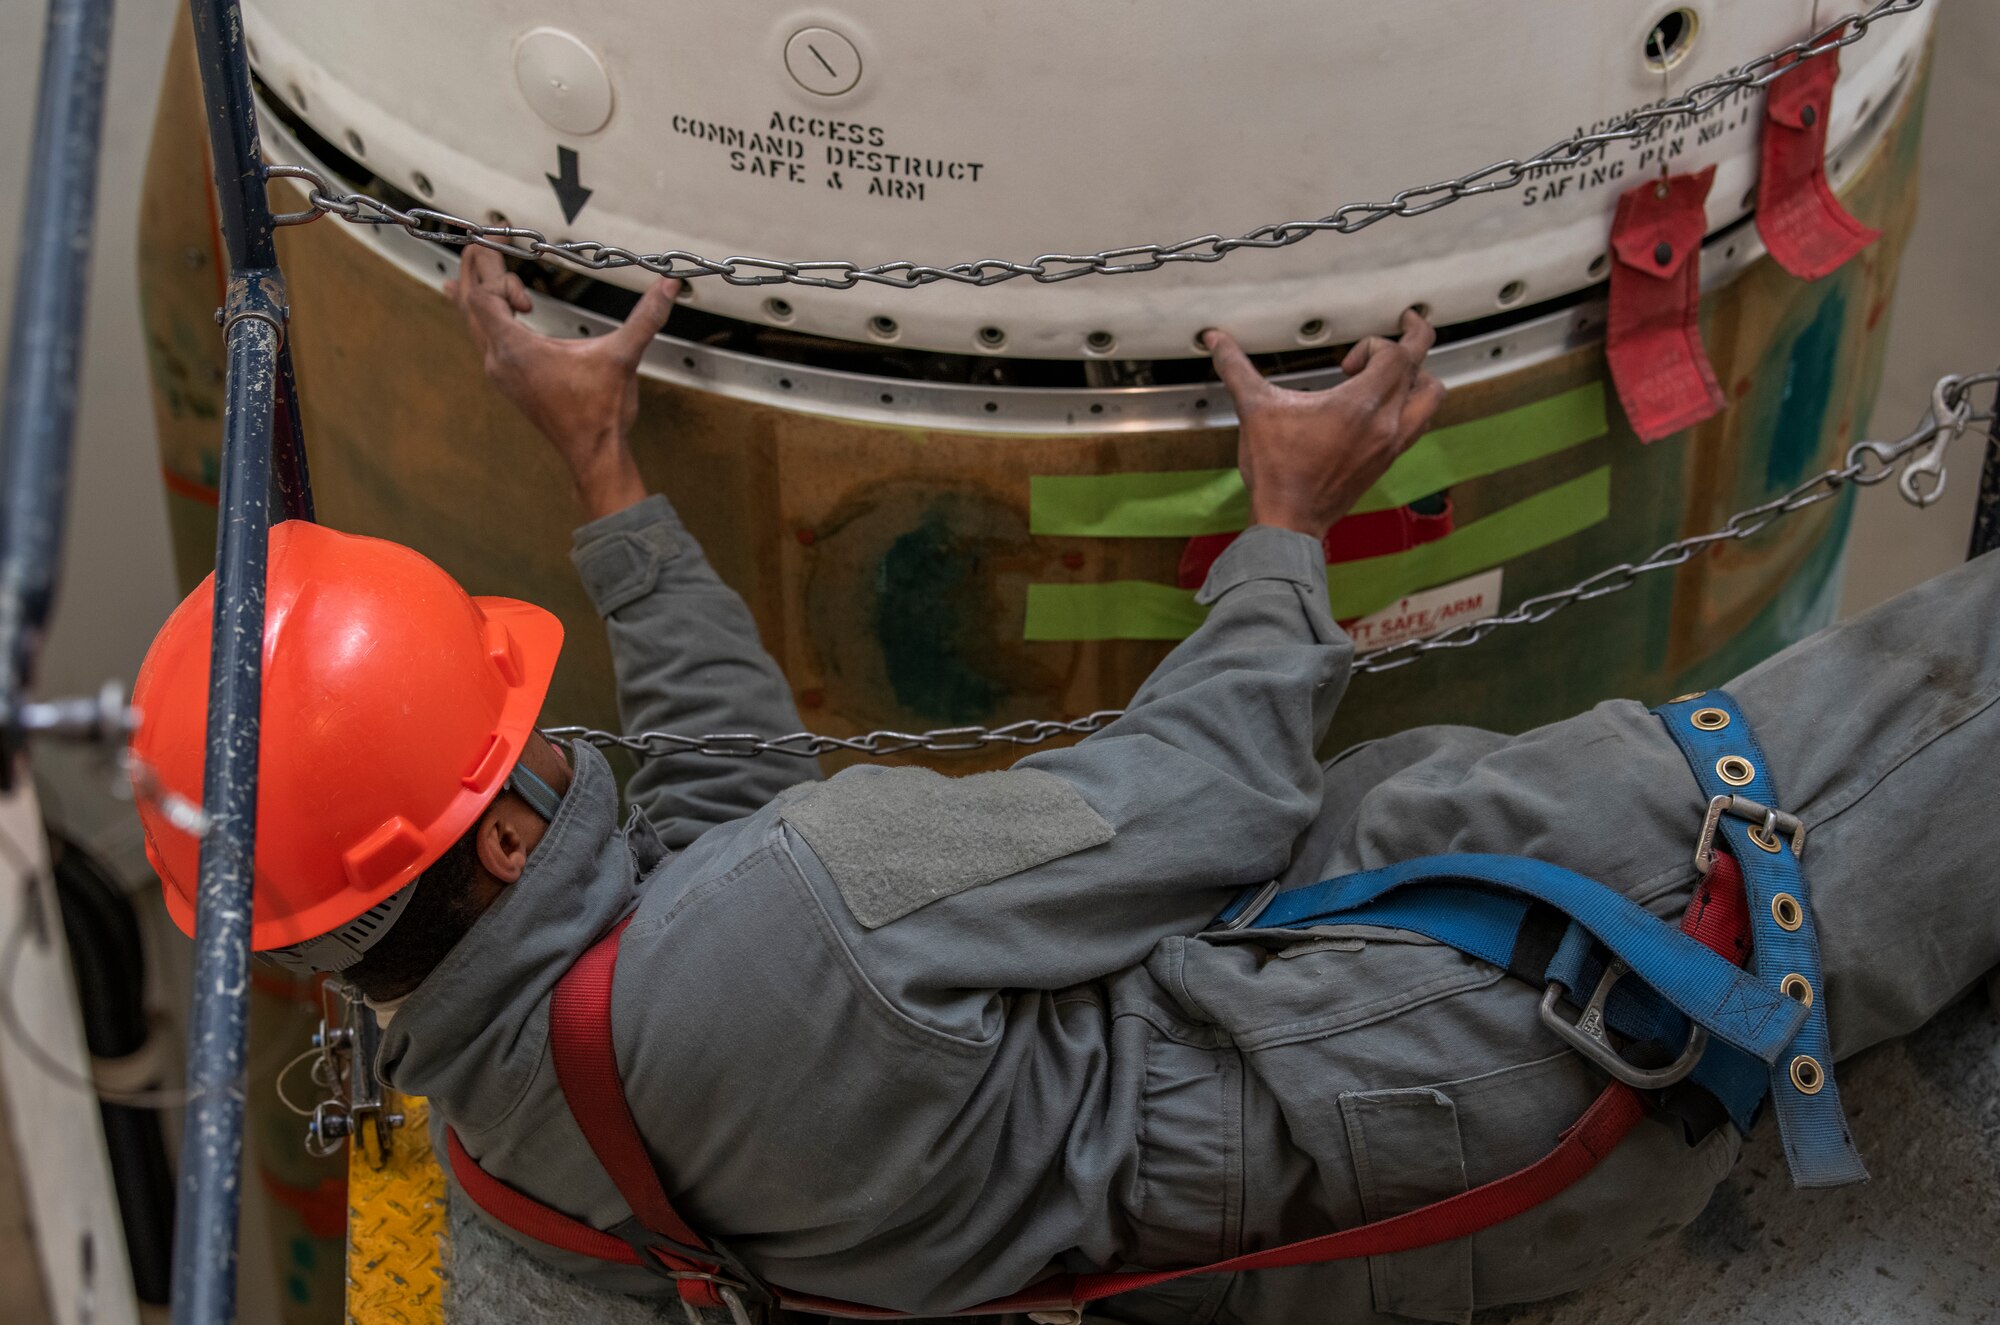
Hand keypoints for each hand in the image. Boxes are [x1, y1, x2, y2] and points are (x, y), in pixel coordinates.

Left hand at [447, 245, 679, 519]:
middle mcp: (499, 360)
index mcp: (517, 349)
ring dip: (477, 291)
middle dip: (477, 269)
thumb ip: (645, 318)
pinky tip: (494, 311)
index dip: (489, 262)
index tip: (501, 236)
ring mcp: (501, 372)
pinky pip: (485, 338)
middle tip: (487, 240)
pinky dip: (486, 314)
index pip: (484, 294)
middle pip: (469, 303)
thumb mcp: (623, 357)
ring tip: (475, 265)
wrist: (593, 453)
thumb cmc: (600, 411)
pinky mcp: (509, 380)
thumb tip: (669, 285)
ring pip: (473, 322)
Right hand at [1206, 311, 1445, 538]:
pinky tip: (1379, 409)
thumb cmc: (1278, 469)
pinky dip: (1409, 407)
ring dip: (1417, 380)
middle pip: (1424, 372)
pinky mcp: (1387, 460)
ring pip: (1431, 400)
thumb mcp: (1255, 411)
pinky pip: (1417, 424)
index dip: (1374, 345)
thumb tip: (1215, 340)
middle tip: (1405, 328)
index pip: (1398, 354)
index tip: (1347, 360)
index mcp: (1362, 405)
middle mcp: (1387, 423)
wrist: (1290, 519)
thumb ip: (1237, 369)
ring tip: (1391, 374)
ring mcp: (1392, 444)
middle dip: (1414, 345)